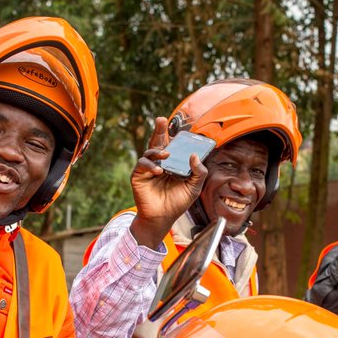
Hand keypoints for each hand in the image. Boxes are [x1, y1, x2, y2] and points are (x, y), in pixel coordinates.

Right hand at [128, 117, 208, 247]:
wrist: (163, 218)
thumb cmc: (177, 203)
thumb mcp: (194, 187)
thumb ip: (199, 172)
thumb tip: (194, 155)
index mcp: (173, 164)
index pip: (173, 146)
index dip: (175, 136)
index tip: (181, 128)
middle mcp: (160, 163)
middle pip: (158, 142)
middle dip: (159, 130)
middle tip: (161, 119)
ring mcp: (148, 169)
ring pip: (149, 151)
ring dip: (157, 151)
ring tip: (166, 156)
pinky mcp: (139, 176)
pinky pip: (142, 164)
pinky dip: (150, 165)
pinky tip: (159, 171)